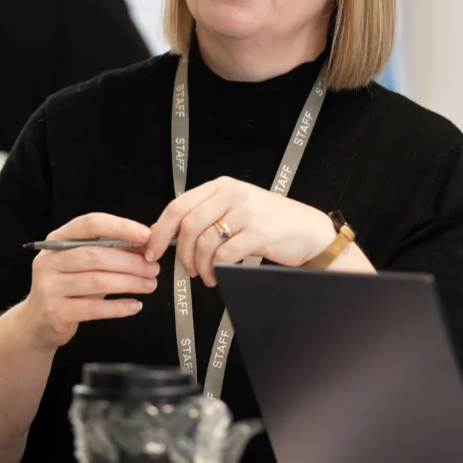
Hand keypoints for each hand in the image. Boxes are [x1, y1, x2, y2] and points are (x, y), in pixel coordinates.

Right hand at [20, 214, 160, 349]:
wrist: (38, 322)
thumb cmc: (68, 287)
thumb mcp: (85, 264)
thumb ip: (112, 250)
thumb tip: (149, 239)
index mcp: (57, 240)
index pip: (90, 224)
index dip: (120, 227)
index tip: (147, 235)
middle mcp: (49, 260)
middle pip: (96, 255)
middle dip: (131, 262)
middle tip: (153, 268)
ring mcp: (49, 287)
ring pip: (97, 282)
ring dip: (129, 283)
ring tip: (149, 285)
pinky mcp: (55, 312)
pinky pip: (94, 309)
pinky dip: (119, 307)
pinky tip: (135, 305)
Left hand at [145, 177, 335, 286]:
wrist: (310, 231)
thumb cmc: (271, 222)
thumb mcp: (235, 209)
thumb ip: (205, 215)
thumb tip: (165, 232)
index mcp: (221, 187)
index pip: (178, 205)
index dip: (160, 230)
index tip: (152, 249)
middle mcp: (232, 194)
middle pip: (188, 225)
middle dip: (180, 253)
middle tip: (184, 269)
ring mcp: (246, 212)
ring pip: (205, 242)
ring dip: (200, 265)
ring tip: (206, 275)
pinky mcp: (259, 233)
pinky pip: (226, 254)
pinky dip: (217, 270)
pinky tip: (220, 276)